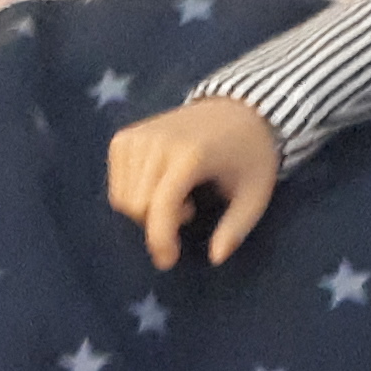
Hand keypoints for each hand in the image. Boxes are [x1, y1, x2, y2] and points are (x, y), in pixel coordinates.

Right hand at [105, 98, 283, 269]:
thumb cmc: (249, 157)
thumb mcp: (254, 195)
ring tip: (177, 195)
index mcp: (191, 155)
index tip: (168, 261)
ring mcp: (137, 136)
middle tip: (188, 212)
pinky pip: (116, 184)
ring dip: (146, 210)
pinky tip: (159, 184)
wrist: (235, 110)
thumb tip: (216, 258)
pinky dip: (133, 195)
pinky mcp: (125, 137)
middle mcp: (157, 141)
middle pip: (136, 207)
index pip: (160, 206)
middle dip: (158, 223)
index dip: (160, 240)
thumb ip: (235, 229)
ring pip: (121, 199)